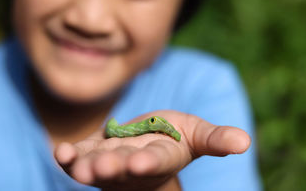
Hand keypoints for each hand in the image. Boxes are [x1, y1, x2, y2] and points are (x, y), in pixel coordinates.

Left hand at [54, 110, 250, 190]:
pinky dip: (70, 156)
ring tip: (75, 166)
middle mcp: (134, 163)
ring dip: (86, 166)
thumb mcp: (199, 135)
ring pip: (97, 164)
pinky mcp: (95, 149)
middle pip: (122, 166)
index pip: (155, 161)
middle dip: (112, 168)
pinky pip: (81, 154)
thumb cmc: (177, 138)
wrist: (149, 145)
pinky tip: (61, 153)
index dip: (148, 162)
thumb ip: (217, 139)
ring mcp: (111, 158)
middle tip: (101, 169)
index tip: (141, 163)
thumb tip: (244, 142)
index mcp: (161, 157)